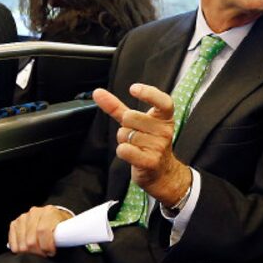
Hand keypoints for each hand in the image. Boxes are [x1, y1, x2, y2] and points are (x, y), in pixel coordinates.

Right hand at [7, 205, 72, 255]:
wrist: (55, 218)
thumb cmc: (61, 226)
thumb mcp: (67, 229)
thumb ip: (63, 236)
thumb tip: (57, 248)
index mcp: (49, 212)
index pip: (43, 230)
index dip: (46, 245)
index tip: (51, 252)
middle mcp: (35, 212)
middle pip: (31, 239)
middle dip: (38, 251)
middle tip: (44, 254)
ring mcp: (24, 217)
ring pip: (22, 241)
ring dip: (29, 251)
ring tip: (37, 251)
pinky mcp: (15, 223)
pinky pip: (13, 239)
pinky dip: (18, 248)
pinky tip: (26, 249)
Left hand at [92, 85, 191, 207]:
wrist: (162, 173)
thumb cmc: (148, 144)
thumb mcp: (136, 123)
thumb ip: (117, 107)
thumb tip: (97, 92)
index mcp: (164, 118)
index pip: (163, 101)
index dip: (148, 93)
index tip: (133, 89)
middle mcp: (164, 131)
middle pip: (131, 117)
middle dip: (125, 126)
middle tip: (134, 135)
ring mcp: (159, 147)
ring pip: (125, 134)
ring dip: (123, 141)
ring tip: (135, 147)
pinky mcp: (151, 161)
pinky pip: (124, 149)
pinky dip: (122, 151)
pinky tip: (131, 154)